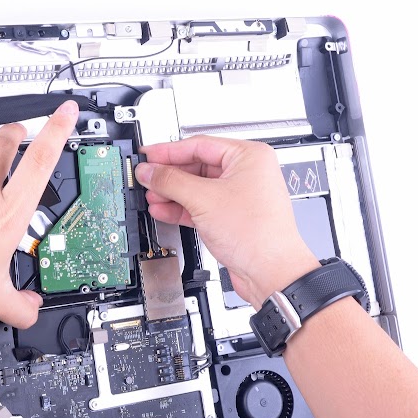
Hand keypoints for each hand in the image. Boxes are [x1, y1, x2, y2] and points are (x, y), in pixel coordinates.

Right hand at [135, 136, 318, 308]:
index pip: (199, 145)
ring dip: (173, 193)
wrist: (270, 272)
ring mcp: (239, 195)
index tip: (149, 155)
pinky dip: (182, 207)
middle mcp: (247, 172)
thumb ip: (171, 181)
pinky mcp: (232, 216)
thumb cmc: (258, 234)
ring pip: (197, 187)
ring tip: (152, 196)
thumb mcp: (204, 199)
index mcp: (249, 156)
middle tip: (147, 178)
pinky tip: (164, 210)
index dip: (169, 151)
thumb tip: (150, 171)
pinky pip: (201, 205)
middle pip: (197, 166)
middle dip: (169, 175)